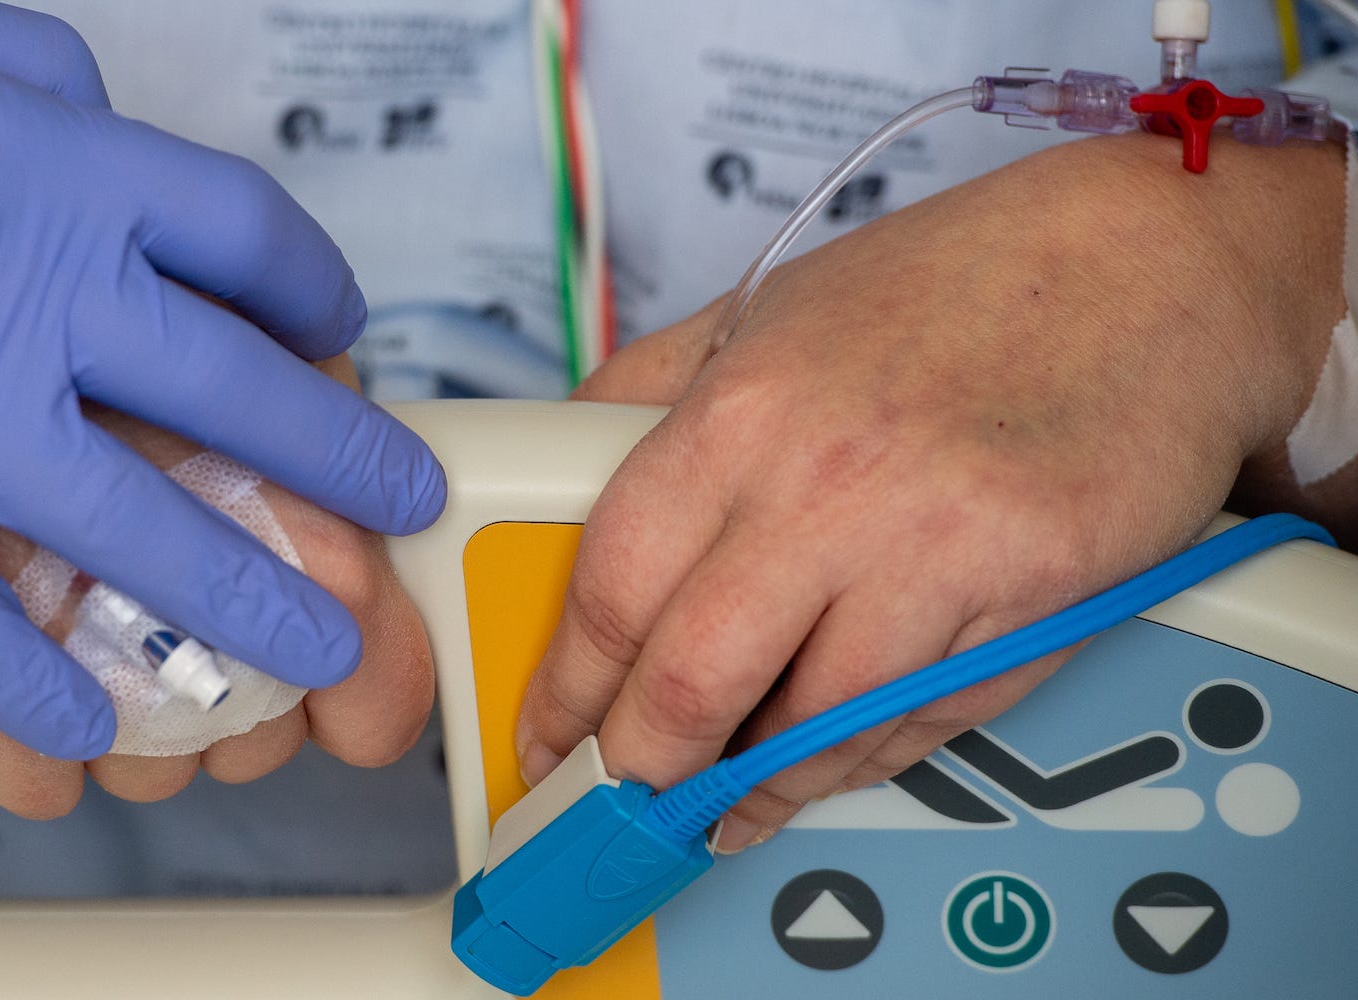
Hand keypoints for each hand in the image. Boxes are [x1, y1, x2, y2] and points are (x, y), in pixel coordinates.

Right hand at [0, 0, 443, 759]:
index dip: (310, 295)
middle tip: (393, 507)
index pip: (242, 240)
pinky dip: (28, 684)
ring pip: (140, 527)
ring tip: (320, 652)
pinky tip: (86, 729)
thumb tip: (84, 102)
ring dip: (246, 600)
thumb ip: (19, 71)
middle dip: (338, 459)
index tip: (336, 333)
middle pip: (237, 393)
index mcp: (58, 166)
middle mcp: (35, 295)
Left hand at [518, 134, 1345, 852]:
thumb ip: (648, 392)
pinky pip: (922, 722)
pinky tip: (828, 758)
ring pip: (808, 729)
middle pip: (688, 683)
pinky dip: (861, 759)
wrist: (1149, 264)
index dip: (564, 689)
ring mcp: (935, 548)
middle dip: (640, 769)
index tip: (548, 735)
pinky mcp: (1031, 597)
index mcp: (739, 411)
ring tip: (725, 801)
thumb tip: (563, 473)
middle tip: (624, 797)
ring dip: (754, 786)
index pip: (609, 589)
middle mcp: (826, 483)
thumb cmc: (955, 286)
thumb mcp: (762, 309)